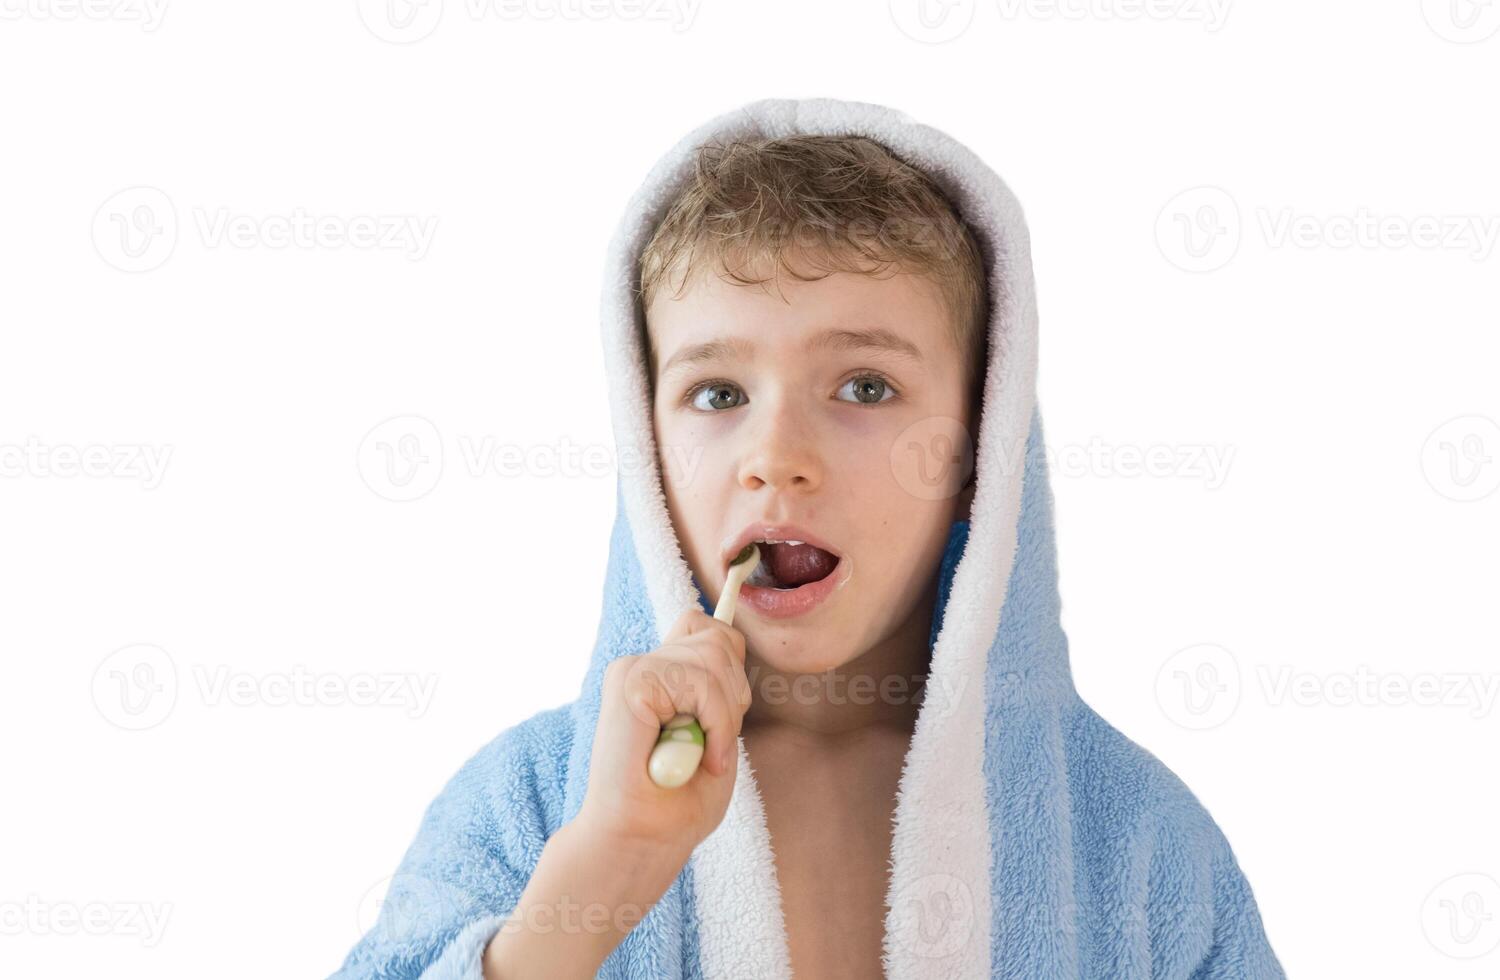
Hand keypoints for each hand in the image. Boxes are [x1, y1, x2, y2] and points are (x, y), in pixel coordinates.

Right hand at [576, 608, 752, 856]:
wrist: (637, 842)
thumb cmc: (677, 802)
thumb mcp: (713, 732)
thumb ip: (716, 686)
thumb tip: (726, 636)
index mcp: (659, 674)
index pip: (710, 631)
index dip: (731, 669)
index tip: (724, 722)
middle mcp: (643, 665)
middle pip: (718, 637)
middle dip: (735, 694)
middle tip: (714, 744)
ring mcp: (633, 669)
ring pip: (715, 654)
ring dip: (725, 714)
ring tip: (703, 754)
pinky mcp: (631, 682)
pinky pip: (701, 681)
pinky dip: (716, 723)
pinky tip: (698, 757)